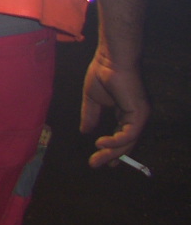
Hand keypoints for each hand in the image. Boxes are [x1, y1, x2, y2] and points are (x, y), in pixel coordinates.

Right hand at [79, 50, 149, 168]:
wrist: (110, 59)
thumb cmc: (102, 74)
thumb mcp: (91, 99)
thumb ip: (91, 116)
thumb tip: (85, 132)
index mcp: (125, 113)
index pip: (121, 136)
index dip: (112, 149)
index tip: (99, 159)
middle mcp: (135, 117)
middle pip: (125, 143)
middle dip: (110, 155)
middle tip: (94, 164)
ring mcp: (139, 116)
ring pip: (128, 142)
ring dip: (112, 152)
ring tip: (97, 158)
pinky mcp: (139, 113)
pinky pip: (129, 134)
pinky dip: (116, 141)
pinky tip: (101, 143)